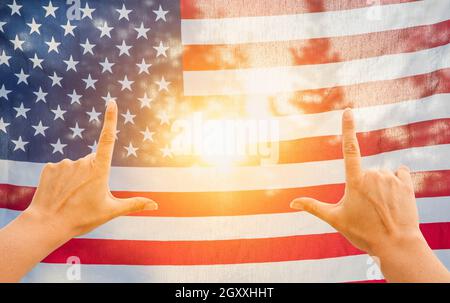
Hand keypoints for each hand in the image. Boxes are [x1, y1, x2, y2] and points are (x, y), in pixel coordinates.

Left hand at [24, 100, 157, 239]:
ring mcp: (64, 163)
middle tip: (86, 197)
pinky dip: (61, 180)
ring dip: (76, 179)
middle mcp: (82, 162)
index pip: (107, 139)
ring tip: (70, 198)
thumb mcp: (111, 211)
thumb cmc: (82, 218)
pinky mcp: (49, 167)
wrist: (47, 225)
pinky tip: (58, 194)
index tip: (111, 102)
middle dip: (92, 175)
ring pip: (76, 167)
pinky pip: (60, 170)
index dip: (110, 119)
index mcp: (99, 169)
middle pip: (92, 163)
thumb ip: (134, 204)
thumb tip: (156, 205)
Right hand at [290, 108, 421, 256]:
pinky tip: (395, 199)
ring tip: (382, 208)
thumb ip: (313, 207)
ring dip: (380, 187)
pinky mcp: (406, 183)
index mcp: (355, 181)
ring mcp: (391, 178)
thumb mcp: (335, 219)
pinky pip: (400, 174)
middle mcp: (373, 175)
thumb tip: (291, 203)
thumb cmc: (363, 233)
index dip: (348, 128)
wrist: (396, 245)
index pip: (349, 148)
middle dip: (364, 186)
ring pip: (381, 175)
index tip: (348, 110)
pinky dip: (396, 182)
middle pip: (365, 173)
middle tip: (367, 209)